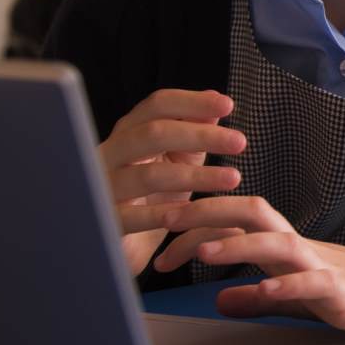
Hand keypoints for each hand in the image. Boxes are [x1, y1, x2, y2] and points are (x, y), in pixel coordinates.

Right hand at [99, 89, 244, 276]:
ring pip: (148, 175)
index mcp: (129, 133)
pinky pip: (133, 217)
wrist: (119, 246)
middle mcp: (110, 154)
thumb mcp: (177, 160)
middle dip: (200, 135)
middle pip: (152, 133)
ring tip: (233, 178)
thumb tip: (215, 99)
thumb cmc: (152, 197)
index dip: (192, 102)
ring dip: (195, 176)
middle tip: (240, 142)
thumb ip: (193, 131)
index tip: (228, 105)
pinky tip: (193, 212)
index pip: (157, 105)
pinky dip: (163, 214)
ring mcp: (103, 188)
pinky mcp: (105, 221)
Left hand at [154, 194, 344, 338]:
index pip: (233, 218)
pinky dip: (288, 284)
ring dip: (239, 244)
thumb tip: (219, 299)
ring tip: (205, 251)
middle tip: (166, 219)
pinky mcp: (341, 292)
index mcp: (280, 245)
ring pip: (278, 243)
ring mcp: (320, 267)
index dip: (194, 221)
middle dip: (208, 211)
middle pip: (252, 212)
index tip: (158, 233)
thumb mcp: (290, 294)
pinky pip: (313, 284)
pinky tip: (265, 288)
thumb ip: (255, 296)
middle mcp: (297, 247)